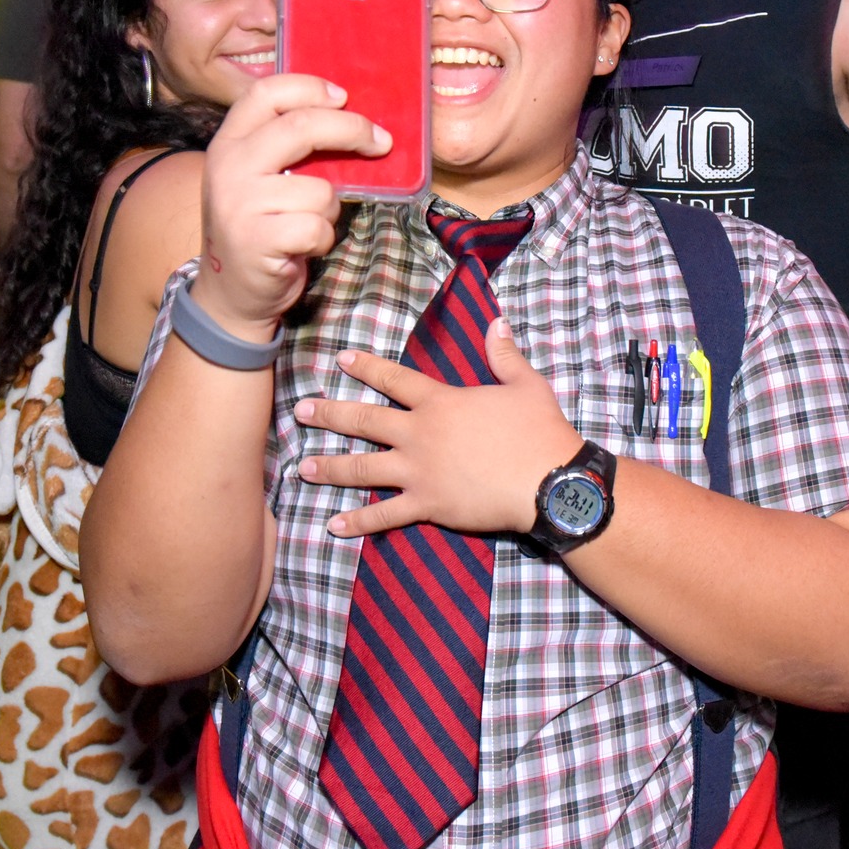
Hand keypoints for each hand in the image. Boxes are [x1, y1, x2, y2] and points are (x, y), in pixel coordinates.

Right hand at [194, 74, 387, 334]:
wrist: (230, 294)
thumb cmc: (259, 228)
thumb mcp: (259, 179)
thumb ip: (286, 148)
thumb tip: (350, 119)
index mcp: (229, 142)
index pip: (266, 93)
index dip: (309, 88)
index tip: (344, 96)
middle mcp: (228, 166)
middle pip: (302, 126)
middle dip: (352, 130)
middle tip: (382, 142)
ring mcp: (239, 203)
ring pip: (320, 189)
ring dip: (330, 210)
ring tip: (308, 224)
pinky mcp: (257, 239)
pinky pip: (317, 226)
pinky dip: (323, 239)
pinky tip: (304, 247)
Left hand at [293, 319, 579, 537]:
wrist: (548, 481)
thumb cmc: (538, 431)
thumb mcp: (526, 384)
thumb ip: (504, 354)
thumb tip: (496, 323)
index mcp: (440, 402)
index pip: (394, 378)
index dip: (366, 367)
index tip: (341, 360)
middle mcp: (420, 434)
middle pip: (365, 420)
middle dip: (330, 414)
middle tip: (300, 411)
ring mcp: (419, 471)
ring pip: (363, 467)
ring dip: (330, 467)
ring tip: (302, 467)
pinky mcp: (427, 504)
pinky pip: (385, 515)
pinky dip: (358, 521)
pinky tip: (333, 525)